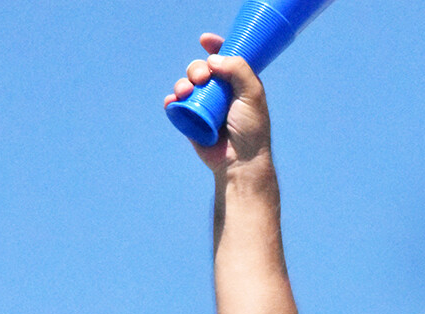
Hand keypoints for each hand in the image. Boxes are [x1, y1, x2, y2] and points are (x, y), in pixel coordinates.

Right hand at [164, 33, 273, 172]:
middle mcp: (220, 93)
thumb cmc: (251, 129)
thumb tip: (212, 60)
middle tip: (202, 78)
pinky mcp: (191, 120)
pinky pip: (176, 104)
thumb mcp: (252, 95)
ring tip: (187, 92)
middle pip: (201, 69)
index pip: (225, 59)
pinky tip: (174, 101)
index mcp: (238, 84)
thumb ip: (238, 70)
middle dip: (196, 68)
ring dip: (183, 83)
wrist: (240, 161)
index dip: (215, 47)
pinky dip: (172, 100)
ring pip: (186, 84)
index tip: (205, 40)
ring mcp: (204, 106)